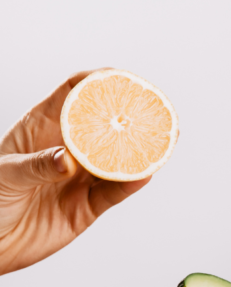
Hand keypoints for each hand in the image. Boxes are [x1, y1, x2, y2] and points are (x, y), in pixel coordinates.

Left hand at [0, 71, 149, 274]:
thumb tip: (69, 160)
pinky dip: (130, 184)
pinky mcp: (87, 207)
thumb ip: (37, 165)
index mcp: (41, 129)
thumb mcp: (3, 176)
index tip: (119, 80)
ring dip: (138, 151)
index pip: (73, 94)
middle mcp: (66, 149)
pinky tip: (143, 174)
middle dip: (130, 115)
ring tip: (159, 142)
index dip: (97, 82)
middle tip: (152, 110)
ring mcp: (79, 178)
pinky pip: (114, 193)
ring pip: (116, 159)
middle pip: (104, 124)